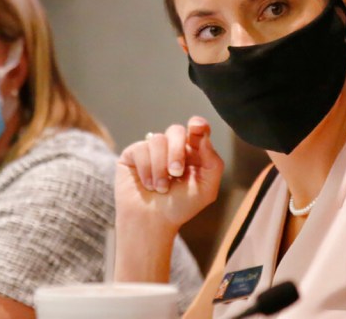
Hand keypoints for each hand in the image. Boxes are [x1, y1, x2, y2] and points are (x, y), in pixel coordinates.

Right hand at [115, 116, 224, 232]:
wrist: (152, 222)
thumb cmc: (180, 207)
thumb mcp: (206, 189)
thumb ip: (213, 162)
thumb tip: (204, 135)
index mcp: (192, 153)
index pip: (196, 130)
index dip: (198, 124)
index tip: (196, 127)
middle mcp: (172, 147)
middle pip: (176, 131)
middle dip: (177, 152)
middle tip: (176, 173)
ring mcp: (152, 149)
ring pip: (157, 140)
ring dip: (160, 168)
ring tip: (160, 188)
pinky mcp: (133, 154)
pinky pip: (140, 149)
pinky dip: (146, 170)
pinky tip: (147, 185)